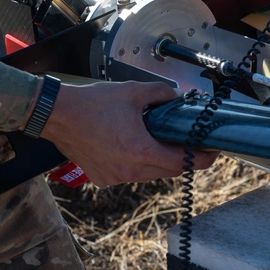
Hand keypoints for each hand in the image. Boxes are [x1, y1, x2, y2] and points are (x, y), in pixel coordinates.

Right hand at [40, 81, 216, 186]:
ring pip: (150, 174)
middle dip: (183, 158)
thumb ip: (162, 94)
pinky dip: (139, 163)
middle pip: (169, 171)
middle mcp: (129, 170)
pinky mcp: (103, 178)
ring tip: (163, 141)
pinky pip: (130, 174)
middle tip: (192, 143)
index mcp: (140, 151)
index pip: (182, 163)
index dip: (202, 159)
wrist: (56, 115)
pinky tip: (136, 146)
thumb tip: (178, 98)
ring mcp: (115, 177)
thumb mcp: (134, 92)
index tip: (213, 152)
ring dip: (160, 161)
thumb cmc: (92, 103)